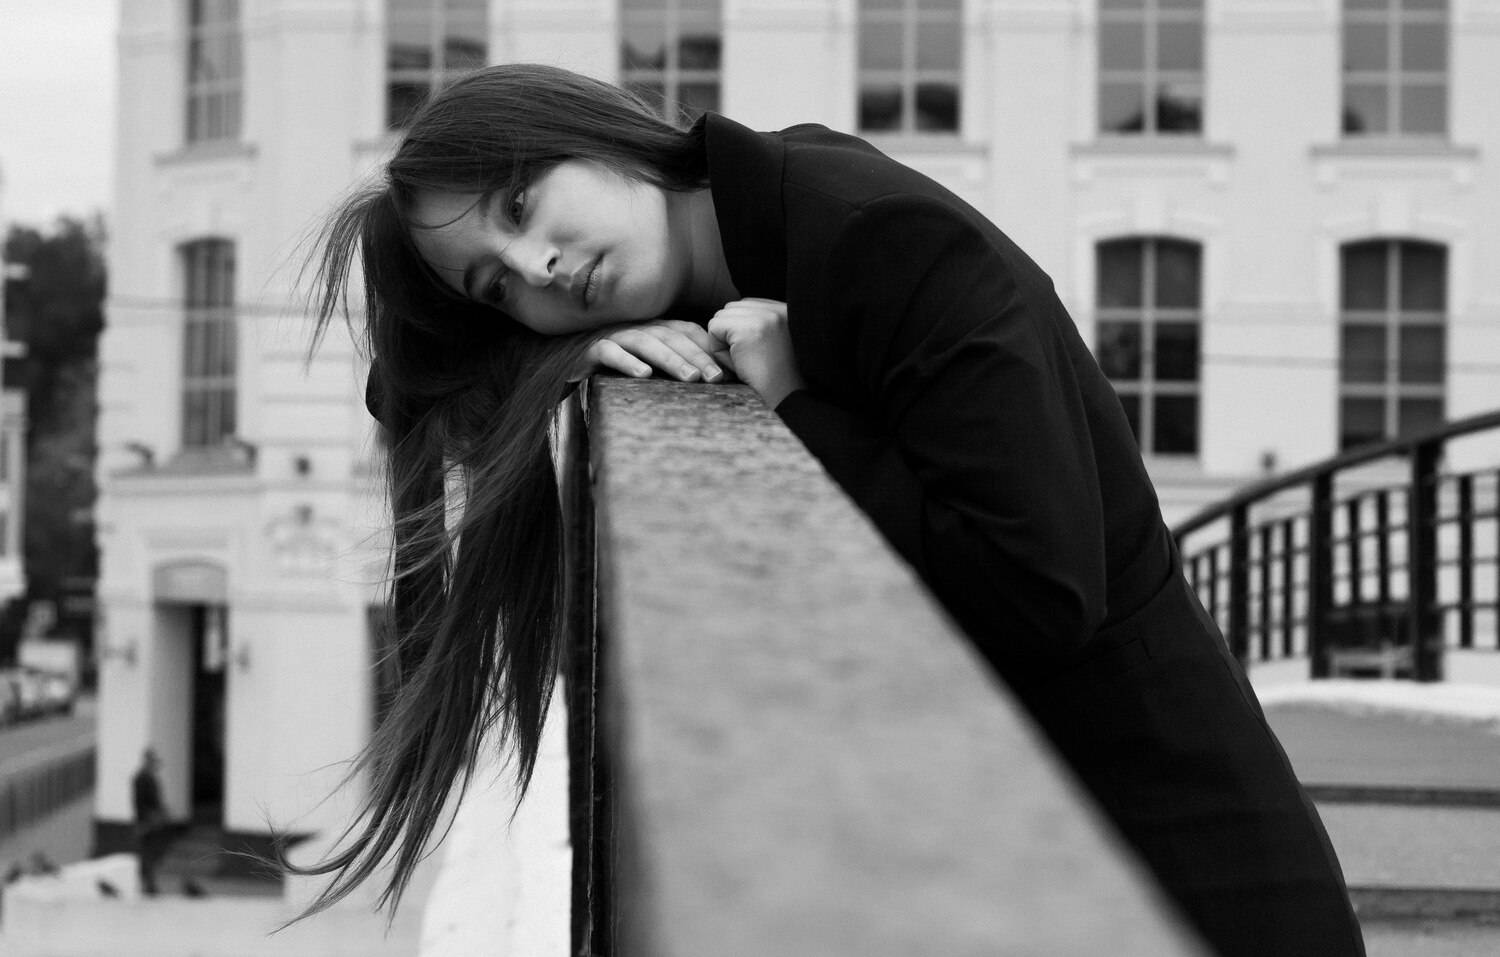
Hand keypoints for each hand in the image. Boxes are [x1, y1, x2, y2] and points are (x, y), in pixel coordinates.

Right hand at [575, 319, 729, 383]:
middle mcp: (636, 328)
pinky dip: (627, 362)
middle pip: (671, 337)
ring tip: (690, 378)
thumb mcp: (645, 366)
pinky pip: (609, 352)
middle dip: (697, 356)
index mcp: (653, 329)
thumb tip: (713, 380)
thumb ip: (671, 367)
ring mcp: (613, 337)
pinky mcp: (589, 351)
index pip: (686, 331)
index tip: (729, 370)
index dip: (708, 347)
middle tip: (717, 377)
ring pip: (646, 342)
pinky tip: (643, 375)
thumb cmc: (611, 370)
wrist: (560, 367)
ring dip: (670, 359)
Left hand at [706, 298, 805, 407]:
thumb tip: (724, 316)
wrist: (788, 400)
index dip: (741, 331)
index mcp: (788, 310)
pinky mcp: (748, 329)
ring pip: (720, 318)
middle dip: (731, 335)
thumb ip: (758, 325)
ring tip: (747, 361)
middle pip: (731, 309)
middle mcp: (778, 308)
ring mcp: (765, 316)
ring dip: (725, 343)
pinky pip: (714, 329)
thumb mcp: (774, 345)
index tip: (758, 354)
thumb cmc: (779, 382)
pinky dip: (719, 350)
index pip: (746, 305)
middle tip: (751, 360)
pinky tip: (740, 363)